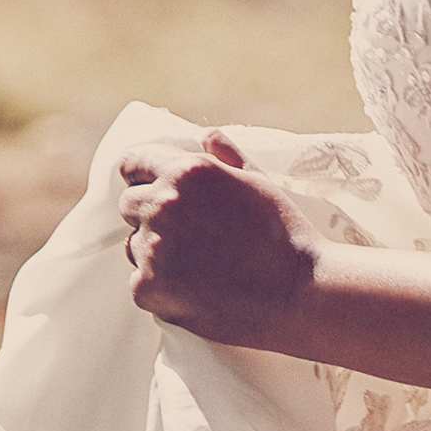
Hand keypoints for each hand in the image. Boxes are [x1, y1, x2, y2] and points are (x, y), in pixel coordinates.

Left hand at [116, 119, 321, 350]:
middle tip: (188, 237)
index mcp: (185, 171)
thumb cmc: (287, 236)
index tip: (156, 191)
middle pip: (129, 205)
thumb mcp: (260, 183)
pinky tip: (196, 292)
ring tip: (199, 268)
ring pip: (134, 247)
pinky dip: (161, 290)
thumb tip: (206, 135)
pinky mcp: (148, 289)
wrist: (301, 295)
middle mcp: (161, 204)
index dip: (144, 177)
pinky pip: (140, 284)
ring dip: (155, 254)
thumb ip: (226, 156)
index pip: (132, 163)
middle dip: (150, 216)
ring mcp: (152, 248)